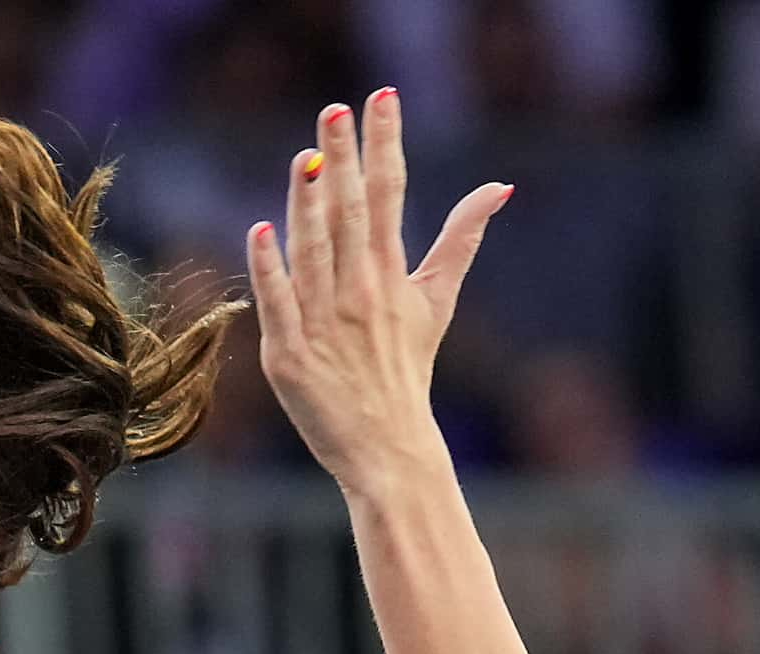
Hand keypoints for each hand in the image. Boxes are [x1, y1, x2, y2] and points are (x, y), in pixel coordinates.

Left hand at [247, 90, 511, 493]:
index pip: (390, 195)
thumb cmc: (408, 370)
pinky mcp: (290, 356)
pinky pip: (278, 304)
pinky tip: (260, 230)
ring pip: (314, 253)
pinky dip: (270, 269)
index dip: (385, 144)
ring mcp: (324, 325)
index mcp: (391, 275)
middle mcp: (360, 294)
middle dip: (344, 161)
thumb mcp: (437, 301)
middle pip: (351, 215)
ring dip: (308, 207)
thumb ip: (462, 240)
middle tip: (336, 110)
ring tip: (306, 159)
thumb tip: (499, 188)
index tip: (381, 97)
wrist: (390, 450)